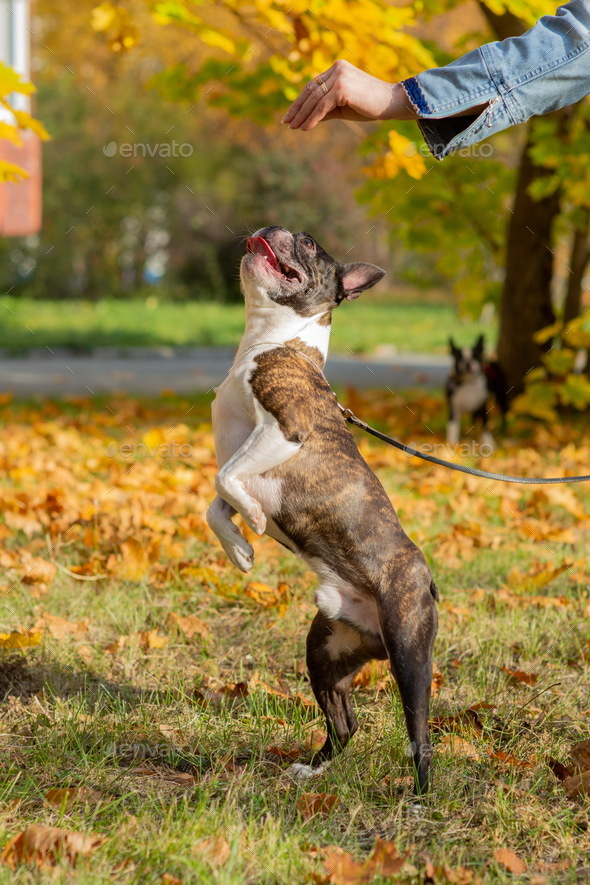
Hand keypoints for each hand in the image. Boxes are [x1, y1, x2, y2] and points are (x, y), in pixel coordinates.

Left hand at [282, 60, 416, 129]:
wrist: (391, 103)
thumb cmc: (369, 106)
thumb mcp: (343, 107)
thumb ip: (325, 109)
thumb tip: (306, 119)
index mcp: (337, 68)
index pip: (313, 85)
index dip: (300, 100)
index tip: (290, 114)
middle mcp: (337, 69)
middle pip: (311, 90)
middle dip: (297, 108)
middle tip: (286, 122)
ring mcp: (339, 77)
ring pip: (314, 99)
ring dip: (302, 115)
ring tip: (293, 127)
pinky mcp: (342, 88)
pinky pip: (322, 106)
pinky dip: (312, 118)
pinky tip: (305, 128)